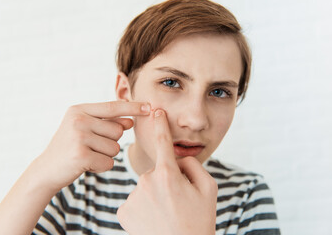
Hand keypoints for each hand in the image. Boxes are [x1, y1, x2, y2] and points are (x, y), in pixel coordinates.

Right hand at [35, 101, 149, 191]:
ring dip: (105, 155)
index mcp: (79, 110)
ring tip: (87, 155)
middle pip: (118, 131)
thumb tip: (130, 120)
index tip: (149, 106)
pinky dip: (101, 167)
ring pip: (115, 148)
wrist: (46, 170)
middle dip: (111, 142)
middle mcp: (78, 120)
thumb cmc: (69, 148)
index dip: (133, 107)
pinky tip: (86, 165)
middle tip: (91, 147)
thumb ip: (107, 123)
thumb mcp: (85, 129)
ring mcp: (79, 137)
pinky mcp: (81, 155)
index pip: (113, 107)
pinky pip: (109, 162)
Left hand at [117, 109, 217, 234]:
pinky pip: (135, 201)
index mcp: (168, 174)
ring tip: (166, 214)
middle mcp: (146, 181)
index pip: (163, 142)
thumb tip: (177, 158)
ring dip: (155, 196)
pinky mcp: (123, 211)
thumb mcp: (208, 189)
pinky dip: (143, 207)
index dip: (160, 124)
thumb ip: (193, 166)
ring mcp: (133, 197)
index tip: (155, 111)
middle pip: (157, 172)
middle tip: (177, 203)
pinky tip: (153, 220)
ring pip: (146, 187)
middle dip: (166, 181)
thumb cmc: (198, 221)